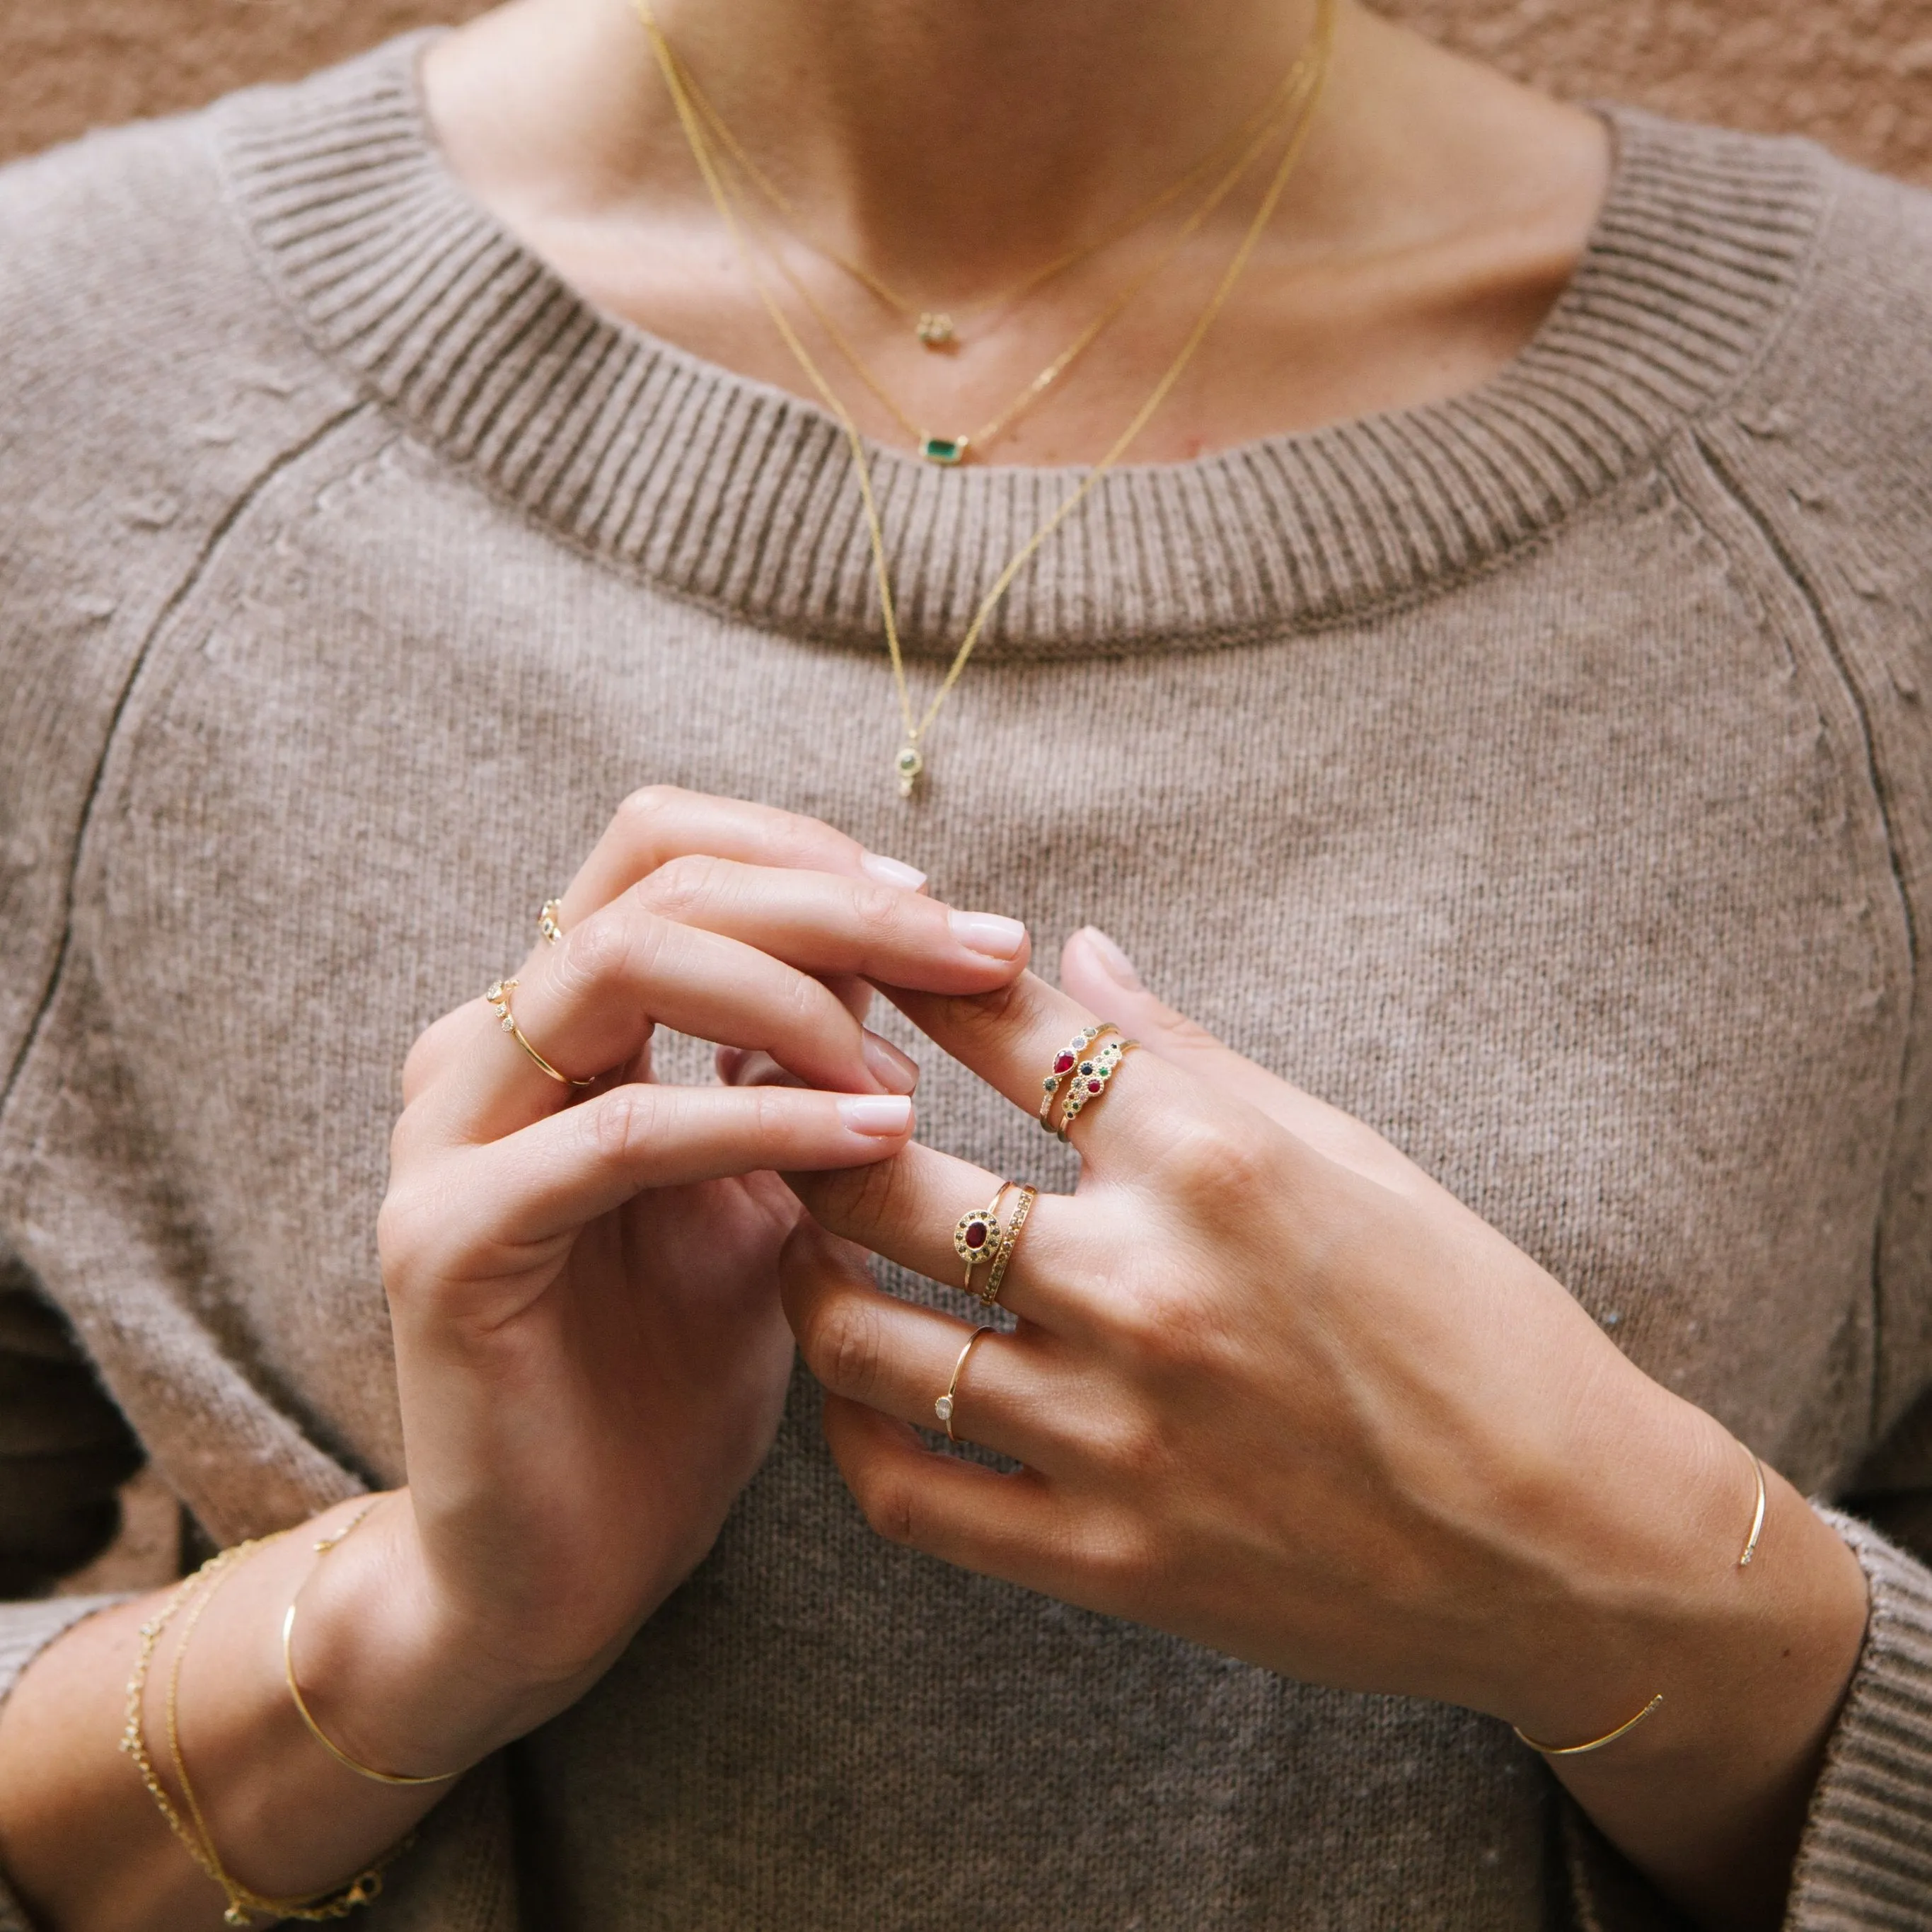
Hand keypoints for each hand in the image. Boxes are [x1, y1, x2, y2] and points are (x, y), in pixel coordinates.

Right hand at [301, 789, 1031, 1771]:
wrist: (562, 1568)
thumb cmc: (671, 1375)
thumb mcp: (763, 1196)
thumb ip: (802, 1074)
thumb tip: (903, 964)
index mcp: (554, 1025)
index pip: (666, 853)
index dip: (809, 857)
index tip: (947, 913)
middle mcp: (483, 1050)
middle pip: (657, 885)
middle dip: (838, 905)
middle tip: (979, 952)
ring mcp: (450, 1135)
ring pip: (622, 967)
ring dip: (799, 995)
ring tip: (915, 1075)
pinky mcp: (447, 1239)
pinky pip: (620, 1134)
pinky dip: (760, 1119)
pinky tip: (876, 1142)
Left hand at [782, 928, 1868, 1930]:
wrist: (1563, 1539)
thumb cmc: (1470, 1319)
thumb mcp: (1349, 1151)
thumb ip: (1192, 1051)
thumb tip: (1080, 953)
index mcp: (1215, 1160)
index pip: (1003, 1028)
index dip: (903, 978)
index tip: (855, 965)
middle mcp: (1148, 1287)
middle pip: (884, 1177)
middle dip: (804, 1121)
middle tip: (775, 1096)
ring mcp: (1118, 1434)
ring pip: (864, 1339)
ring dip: (808, 1273)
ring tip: (806, 1235)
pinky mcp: (1108, 1559)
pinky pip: (909, 1495)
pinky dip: (854, 1433)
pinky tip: (858, 1384)